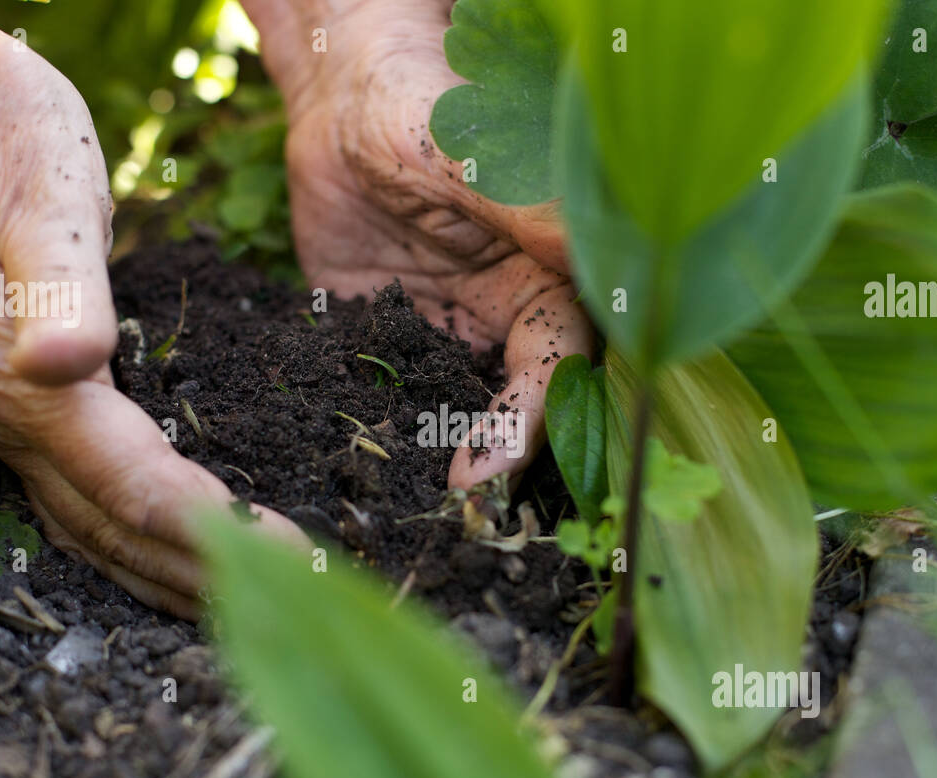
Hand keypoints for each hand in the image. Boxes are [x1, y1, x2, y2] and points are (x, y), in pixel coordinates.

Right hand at [0, 22, 304, 617]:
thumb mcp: (40, 190)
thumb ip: (58, 285)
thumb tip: (64, 367)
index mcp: (20, 380)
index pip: (129, 484)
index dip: (207, 531)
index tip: (286, 558)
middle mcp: (11, 415)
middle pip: (114, 530)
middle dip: (202, 575)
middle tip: (295, 600)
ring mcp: (13, 414)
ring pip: (96, 527)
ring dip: (171, 574)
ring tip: (251, 600)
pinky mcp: (29, 399)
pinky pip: (91, 493)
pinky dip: (143, 535)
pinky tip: (187, 546)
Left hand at [245, 0, 595, 488]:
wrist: (338, 103)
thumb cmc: (417, 107)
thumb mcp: (470, 158)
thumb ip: (526, 212)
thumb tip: (599, 260)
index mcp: (549, 278)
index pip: (559, 364)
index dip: (533, 419)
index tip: (490, 467)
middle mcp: (508, 320)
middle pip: (518, 409)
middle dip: (493, 464)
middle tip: (454, 513)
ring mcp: (449, 337)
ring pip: (457, 416)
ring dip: (438, 464)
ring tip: (406, 512)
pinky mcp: (390, 345)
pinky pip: (390, 398)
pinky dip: (378, 435)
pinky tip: (357, 471)